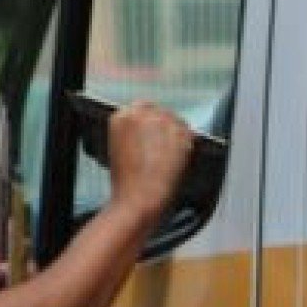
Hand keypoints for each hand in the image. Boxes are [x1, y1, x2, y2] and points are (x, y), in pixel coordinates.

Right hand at [108, 102, 194, 228]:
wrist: (139, 198)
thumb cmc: (126, 182)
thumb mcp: (118, 148)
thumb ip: (131, 133)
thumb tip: (145, 131)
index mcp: (121, 117)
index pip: (139, 108)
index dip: (147, 124)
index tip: (150, 134)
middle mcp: (142, 113)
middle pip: (159, 112)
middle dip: (161, 127)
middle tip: (161, 146)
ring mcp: (164, 121)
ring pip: (175, 120)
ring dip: (174, 133)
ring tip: (168, 155)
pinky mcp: (181, 133)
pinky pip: (188, 132)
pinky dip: (186, 143)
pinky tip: (178, 158)